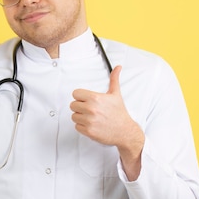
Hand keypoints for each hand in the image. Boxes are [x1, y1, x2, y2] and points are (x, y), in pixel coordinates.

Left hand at [70, 65, 143, 179]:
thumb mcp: (116, 94)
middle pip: (73, 105)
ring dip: (80, 117)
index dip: (81, 97)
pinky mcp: (88, 131)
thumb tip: (117, 67)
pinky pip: (76, 126)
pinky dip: (82, 126)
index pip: (75, 93)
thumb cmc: (119, 113)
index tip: (87, 100)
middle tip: (90, 109)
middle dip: (80, 107)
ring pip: (73, 116)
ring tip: (91, 117)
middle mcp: (91, 109)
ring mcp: (89, 121)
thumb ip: (114, 80)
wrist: (125, 131)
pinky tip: (92, 124)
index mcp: (95, 98)